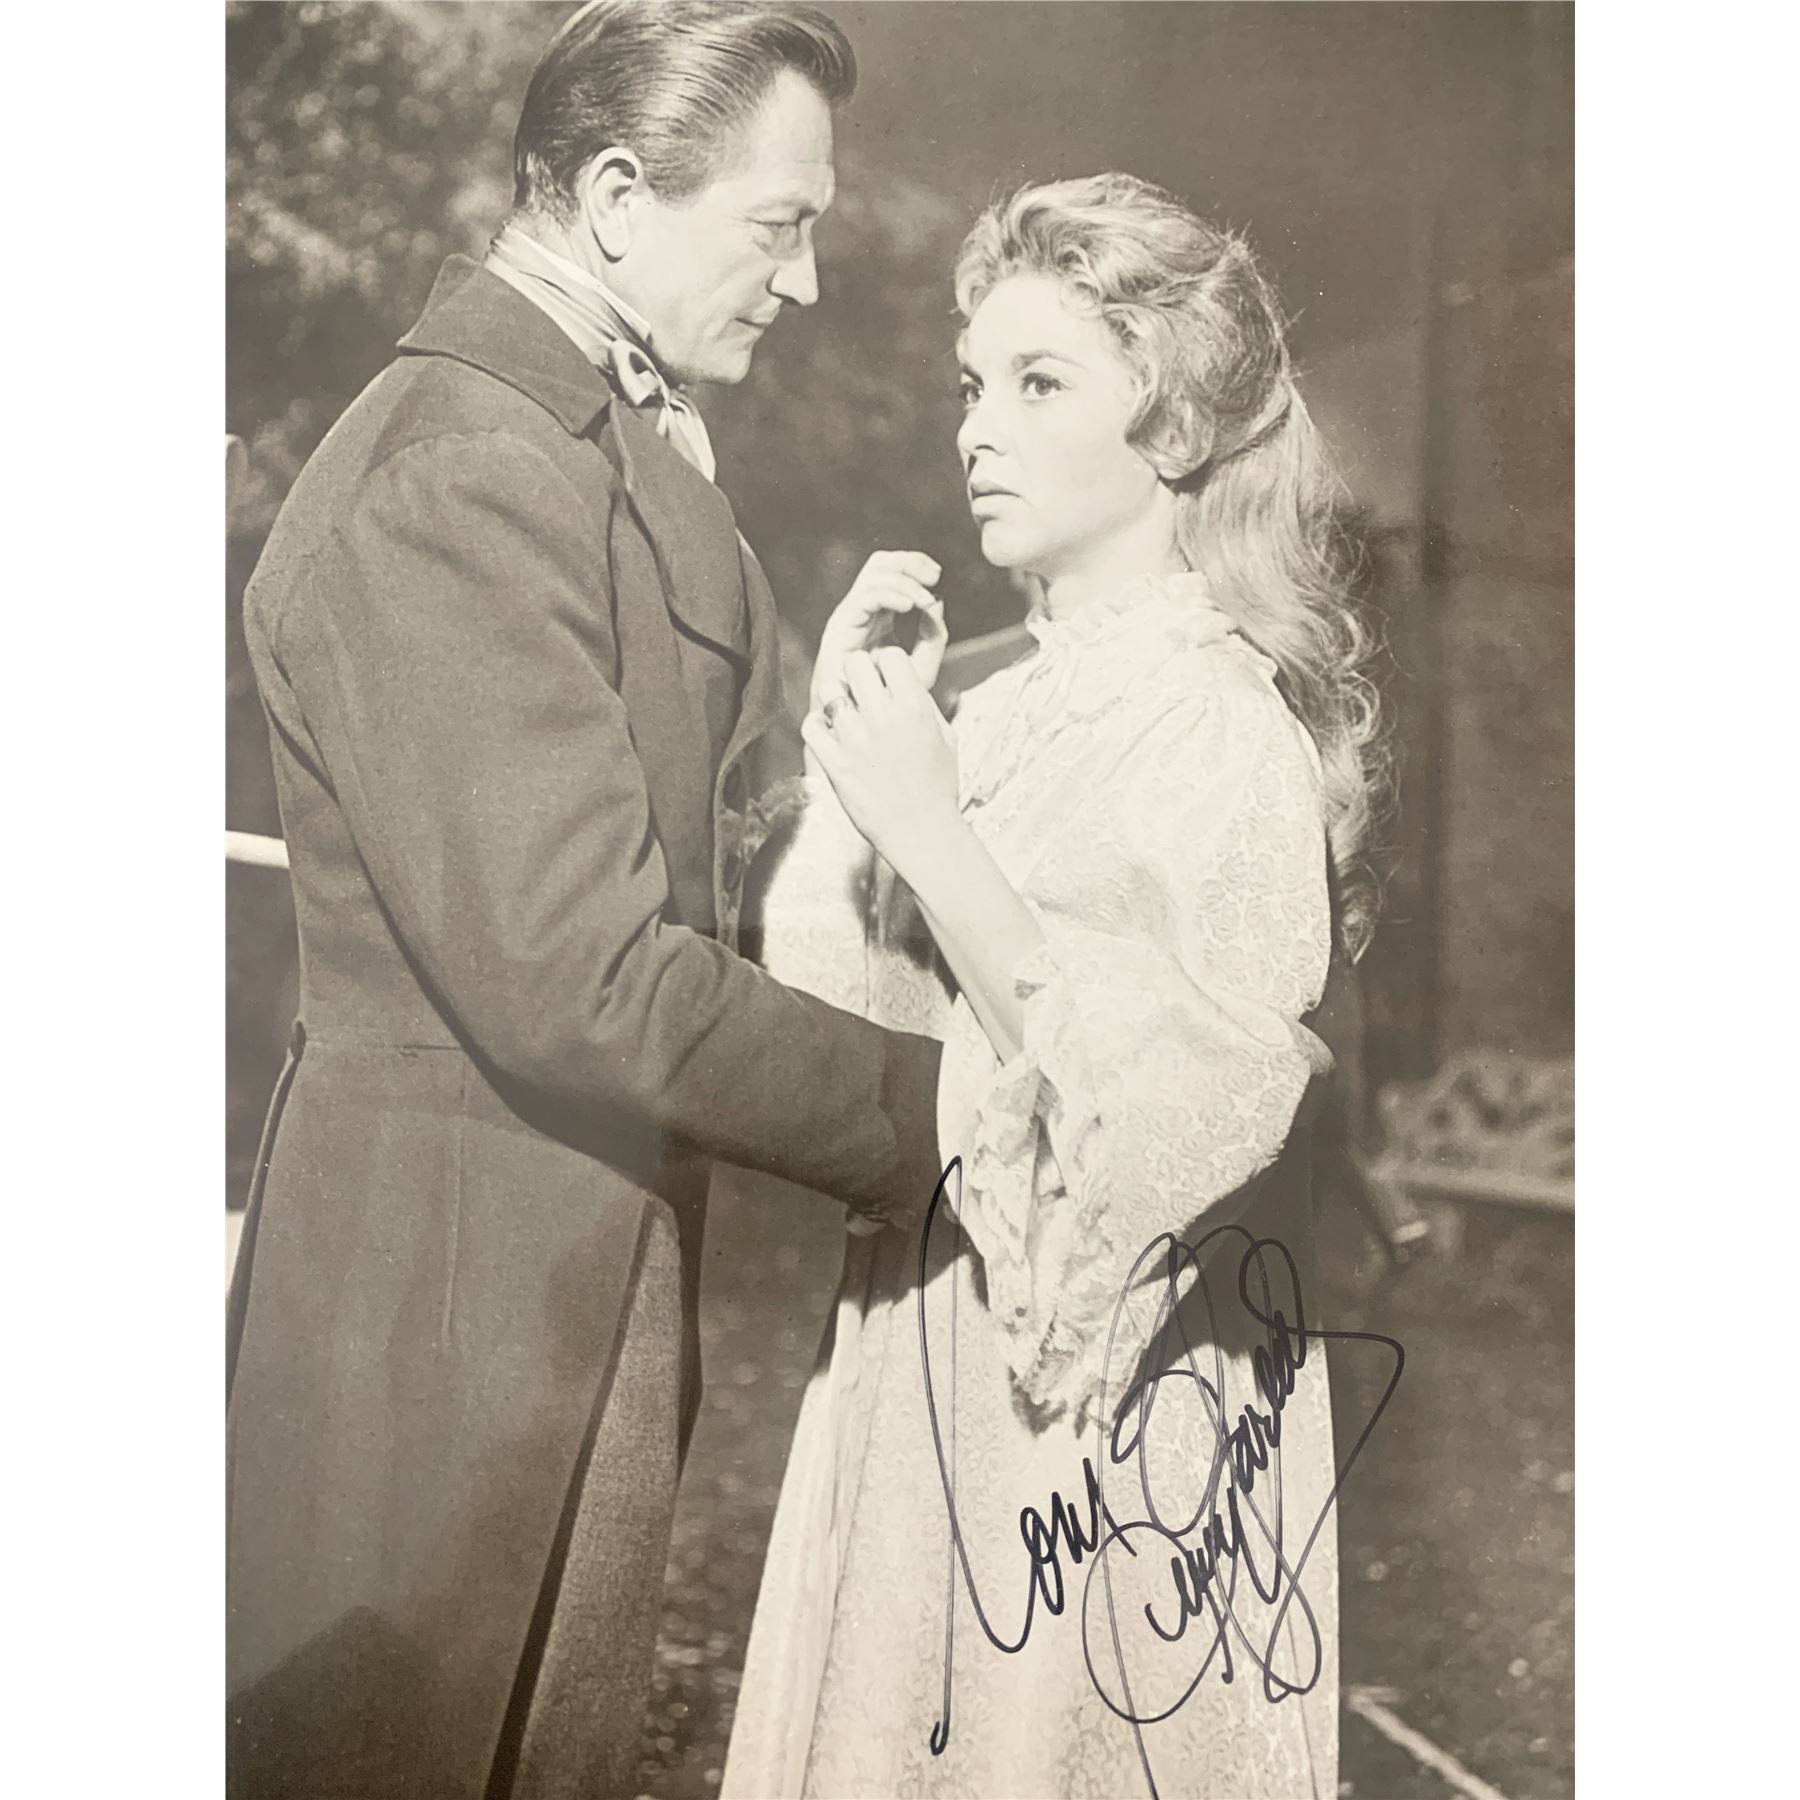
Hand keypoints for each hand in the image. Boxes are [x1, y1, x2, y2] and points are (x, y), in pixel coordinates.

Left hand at [802, 647, 962, 874]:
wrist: (922, 832)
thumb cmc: (938, 786)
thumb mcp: (945, 735)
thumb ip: (923, 703)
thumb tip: (902, 680)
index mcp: (914, 707)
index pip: (889, 655)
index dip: (886, 664)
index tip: (886, 679)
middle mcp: (883, 717)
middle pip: (855, 662)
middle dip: (859, 673)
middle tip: (863, 692)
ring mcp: (855, 740)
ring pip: (830, 689)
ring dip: (837, 697)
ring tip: (846, 714)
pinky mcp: (834, 763)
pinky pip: (810, 724)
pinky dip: (816, 724)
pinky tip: (829, 732)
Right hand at [811, 551, 946, 715]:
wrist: (861, 725)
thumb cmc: (888, 702)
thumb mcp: (922, 668)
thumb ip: (933, 638)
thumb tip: (937, 603)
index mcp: (880, 615)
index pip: (893, 572)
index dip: (915, 565)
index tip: (936, 578)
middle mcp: (862, 611)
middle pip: (880, 564)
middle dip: (909, 563)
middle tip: (932, 577)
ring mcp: (850, 617)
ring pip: (873, 576)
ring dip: (904, 582)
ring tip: (924, 600)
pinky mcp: (840, 628)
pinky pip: (864, 598)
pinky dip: (890, 595)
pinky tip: (909, 606)